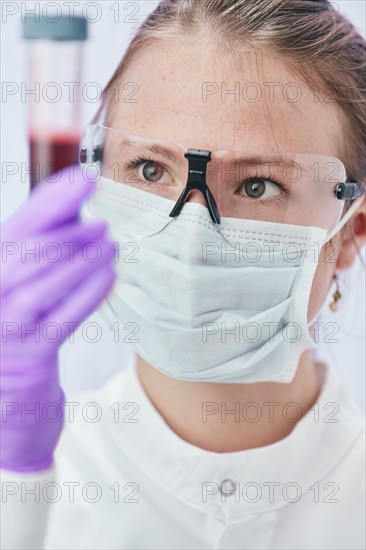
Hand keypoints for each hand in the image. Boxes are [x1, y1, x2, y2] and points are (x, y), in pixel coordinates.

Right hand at [0, 167, 115, 471]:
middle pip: (30, 251)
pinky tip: (109, 276)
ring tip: (110, 246)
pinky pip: (63, 318)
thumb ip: (42, 244)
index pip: (19, 226)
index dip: (52, 199)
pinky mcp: (30, 356)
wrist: (6, 398)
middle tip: (102, 223)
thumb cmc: (18, 327)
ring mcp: (5, 327)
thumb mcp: (22, 282)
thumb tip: (74, 200)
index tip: (83, 178)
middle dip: (70, 232)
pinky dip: (88, 293)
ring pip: (46, 283)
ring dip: (84, 259)